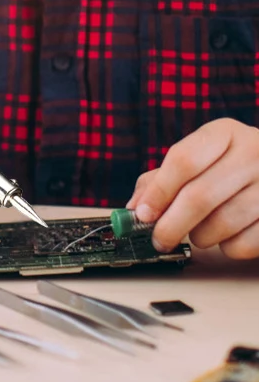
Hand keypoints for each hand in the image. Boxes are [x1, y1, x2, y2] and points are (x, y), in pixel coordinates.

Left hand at [127, 118, 258, 257]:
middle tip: (158, 240)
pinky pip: (245, 243)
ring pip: (223, 223)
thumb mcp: (197, 158)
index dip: (159, 191)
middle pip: (200, 196)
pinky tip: (226, 236)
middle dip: (171, 224)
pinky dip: (226, 248)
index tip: (142, 214)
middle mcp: (253, 153)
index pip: (183, 160)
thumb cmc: (226, 167)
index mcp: (225, 133)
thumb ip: (161, 179)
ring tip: (196, 232)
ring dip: (199, 236)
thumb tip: (135, 208)